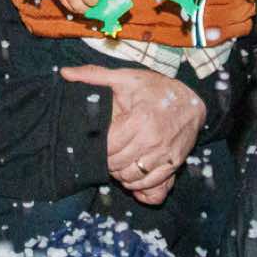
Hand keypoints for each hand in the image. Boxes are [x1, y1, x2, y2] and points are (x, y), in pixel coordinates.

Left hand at [64, 64, 206, 204]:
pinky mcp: (174, 163)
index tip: (98, 143)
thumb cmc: (156, 89)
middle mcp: (153, 139)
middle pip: (118, 165)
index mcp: (139, 119)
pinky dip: (138, 183)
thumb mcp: (125, 78)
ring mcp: (165, 154)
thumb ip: (94, 76)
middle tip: (106, 154)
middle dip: (108, 162)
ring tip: (118, 163)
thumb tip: (65, 72)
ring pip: (132, 177)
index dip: (99, 149)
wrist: (191, 102)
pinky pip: (150, 183)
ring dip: (121, 174)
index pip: (109, 148)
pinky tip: (132, 172)